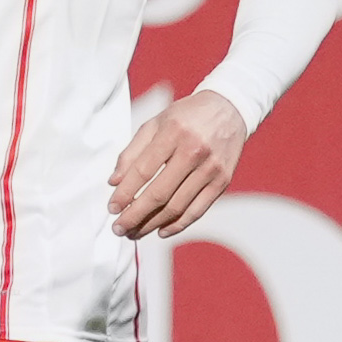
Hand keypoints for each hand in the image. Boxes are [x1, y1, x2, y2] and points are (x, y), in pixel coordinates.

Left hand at [109, 89, 249, 237]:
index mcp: (173, 133)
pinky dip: (178, 225)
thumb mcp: (154, 124)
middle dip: (134, 216)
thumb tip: (114, 182)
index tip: (112, 208)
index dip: (124, 193)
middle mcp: (194, 151)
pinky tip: (160, 231)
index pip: (143, 171)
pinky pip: (198, 210)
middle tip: (118, 228)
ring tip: (134, 232)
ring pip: (177, 207)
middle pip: (159, 194)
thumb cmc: (185, 117)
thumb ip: (132, 152)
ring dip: (152, 224)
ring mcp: (211, 168)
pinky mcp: (223, 181)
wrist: (229, 109)